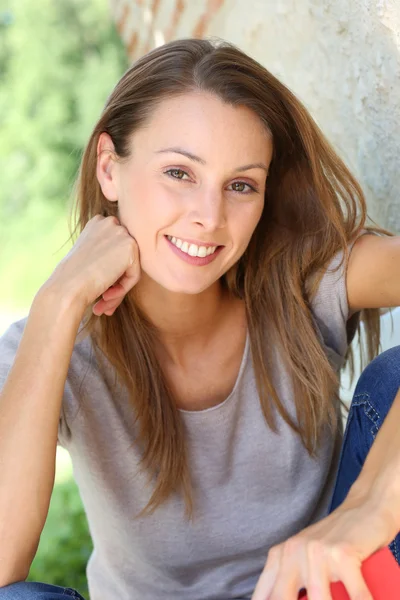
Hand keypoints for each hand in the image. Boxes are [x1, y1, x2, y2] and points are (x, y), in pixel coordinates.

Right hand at [47, 215, 139, 315]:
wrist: (66, 287)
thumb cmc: (71, 279)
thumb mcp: (88, 258)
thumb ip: (106, 255)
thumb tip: (122, 266)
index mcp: (97, 222)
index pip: (115, 250)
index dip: (109, 272)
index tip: (99, 288)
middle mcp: (110, 222)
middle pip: (123, 258)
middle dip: (115, 281)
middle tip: (103, 301)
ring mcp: (121, 232)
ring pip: (130, 268)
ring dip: (118, 288)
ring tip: (103, 303)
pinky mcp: (130, 246)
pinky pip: (134, 275)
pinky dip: (123, 289)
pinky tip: (106, 296)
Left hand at [251, 497, 394, 599]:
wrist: (364, 508)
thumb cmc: (336, 540)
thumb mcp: (305, 557)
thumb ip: (291, 580)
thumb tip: (285, 598)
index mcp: (280, 556)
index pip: (264, 596)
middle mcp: (293, 552)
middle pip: (282, 599)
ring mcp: (317, 552)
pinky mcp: (342, 553)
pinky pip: (354, 595)